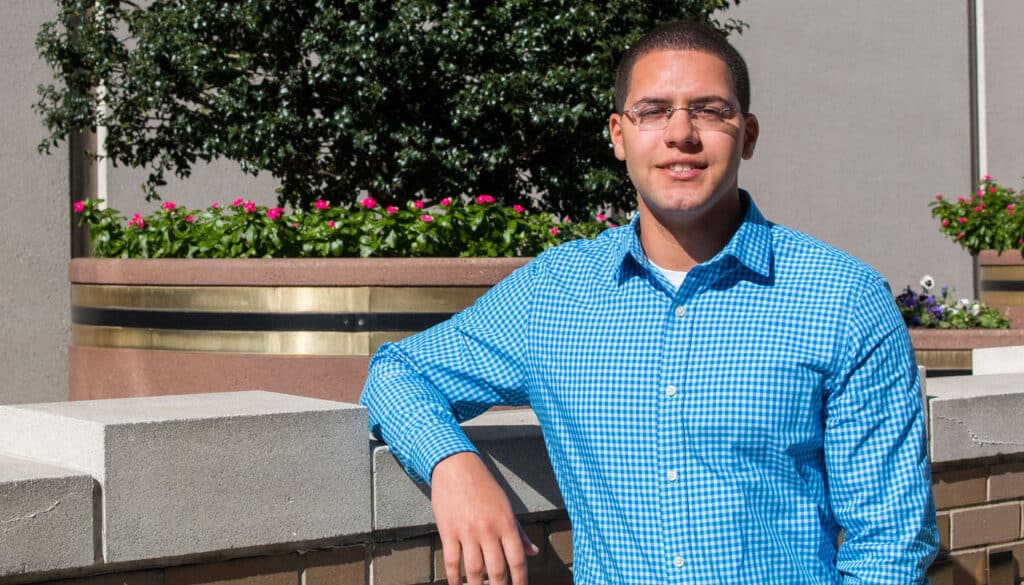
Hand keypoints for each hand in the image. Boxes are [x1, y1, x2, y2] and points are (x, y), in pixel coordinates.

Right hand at [431, 452, 539, 584]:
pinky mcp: (448, 531)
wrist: (456, 467)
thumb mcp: (506, 506)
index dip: (520, 581)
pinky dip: (454, 579)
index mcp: (506, 523)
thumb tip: (533, 552)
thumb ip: (519, 532)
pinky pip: (451, 562)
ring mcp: (467, 531)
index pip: (518, 559)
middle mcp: (488, 529)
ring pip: (474, 571)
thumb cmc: (484, 487)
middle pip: (497, 570)